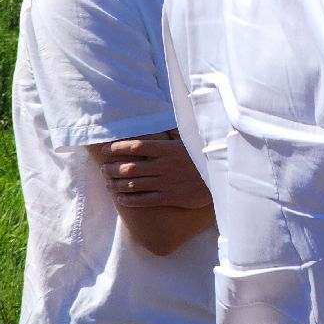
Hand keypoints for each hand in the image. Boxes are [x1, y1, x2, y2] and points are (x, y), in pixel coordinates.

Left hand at [94, 131, 211, 209]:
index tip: (106, 149)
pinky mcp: (169, 197)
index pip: (138, 147)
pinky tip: (119, 198)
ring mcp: (166, 183)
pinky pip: (144, 200)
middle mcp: (164, 166)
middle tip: (103, 168)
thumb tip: (164, 124)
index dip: (119, 147)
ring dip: (116, 184)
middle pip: (130, 167)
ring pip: (134, 184)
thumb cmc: (205, 157)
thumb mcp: (192, 141)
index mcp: (169, 150)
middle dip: (112, 168)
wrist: (221, 179)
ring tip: (107, 183)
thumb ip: (176, 133)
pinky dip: (128, 199)